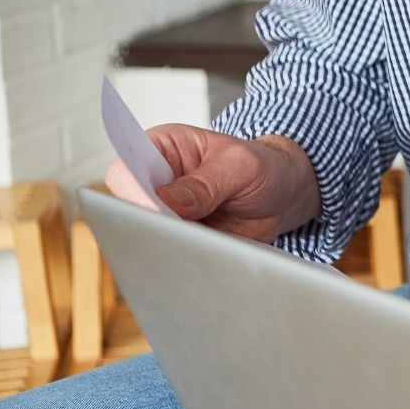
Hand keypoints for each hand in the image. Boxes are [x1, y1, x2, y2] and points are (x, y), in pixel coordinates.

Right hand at [104, 125, 320, 242]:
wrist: (284, 195)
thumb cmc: (260, 167)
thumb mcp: (240, 166)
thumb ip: (206, 183)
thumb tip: (167, 203)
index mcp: (160, 148)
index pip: (125, 171)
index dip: (133, 194)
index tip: (156, 212)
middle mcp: (154, 183)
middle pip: (128, 210)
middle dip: (151, 225)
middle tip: (181, 235)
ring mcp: (163, 215)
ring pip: (146, 238)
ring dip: (170, 246)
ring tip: (203, 246)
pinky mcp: (176, 241)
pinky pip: (169, 256)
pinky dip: (184, 260)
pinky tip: (206, 259)